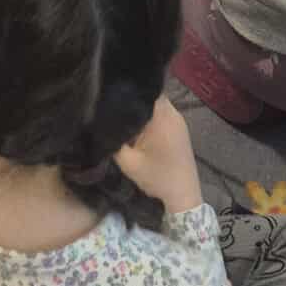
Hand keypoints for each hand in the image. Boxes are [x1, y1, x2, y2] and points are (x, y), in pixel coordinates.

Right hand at [114, 97, 202, 214]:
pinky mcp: (180, 127)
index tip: (110, 93)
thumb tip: (102, 123)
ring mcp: (178, 119)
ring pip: (155, 103)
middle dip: (132, 99)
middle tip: (114, 105)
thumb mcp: (129, 162)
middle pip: (148, 95)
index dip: (126, 90)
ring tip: (124, 115)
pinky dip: (150, 116)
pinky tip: (139, 126)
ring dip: (141, 108)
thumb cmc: (157, 177)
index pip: (142, 90)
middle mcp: (172, 112)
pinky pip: (162, 112)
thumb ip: (113, 141)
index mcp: (161, 116)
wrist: (183, 196)